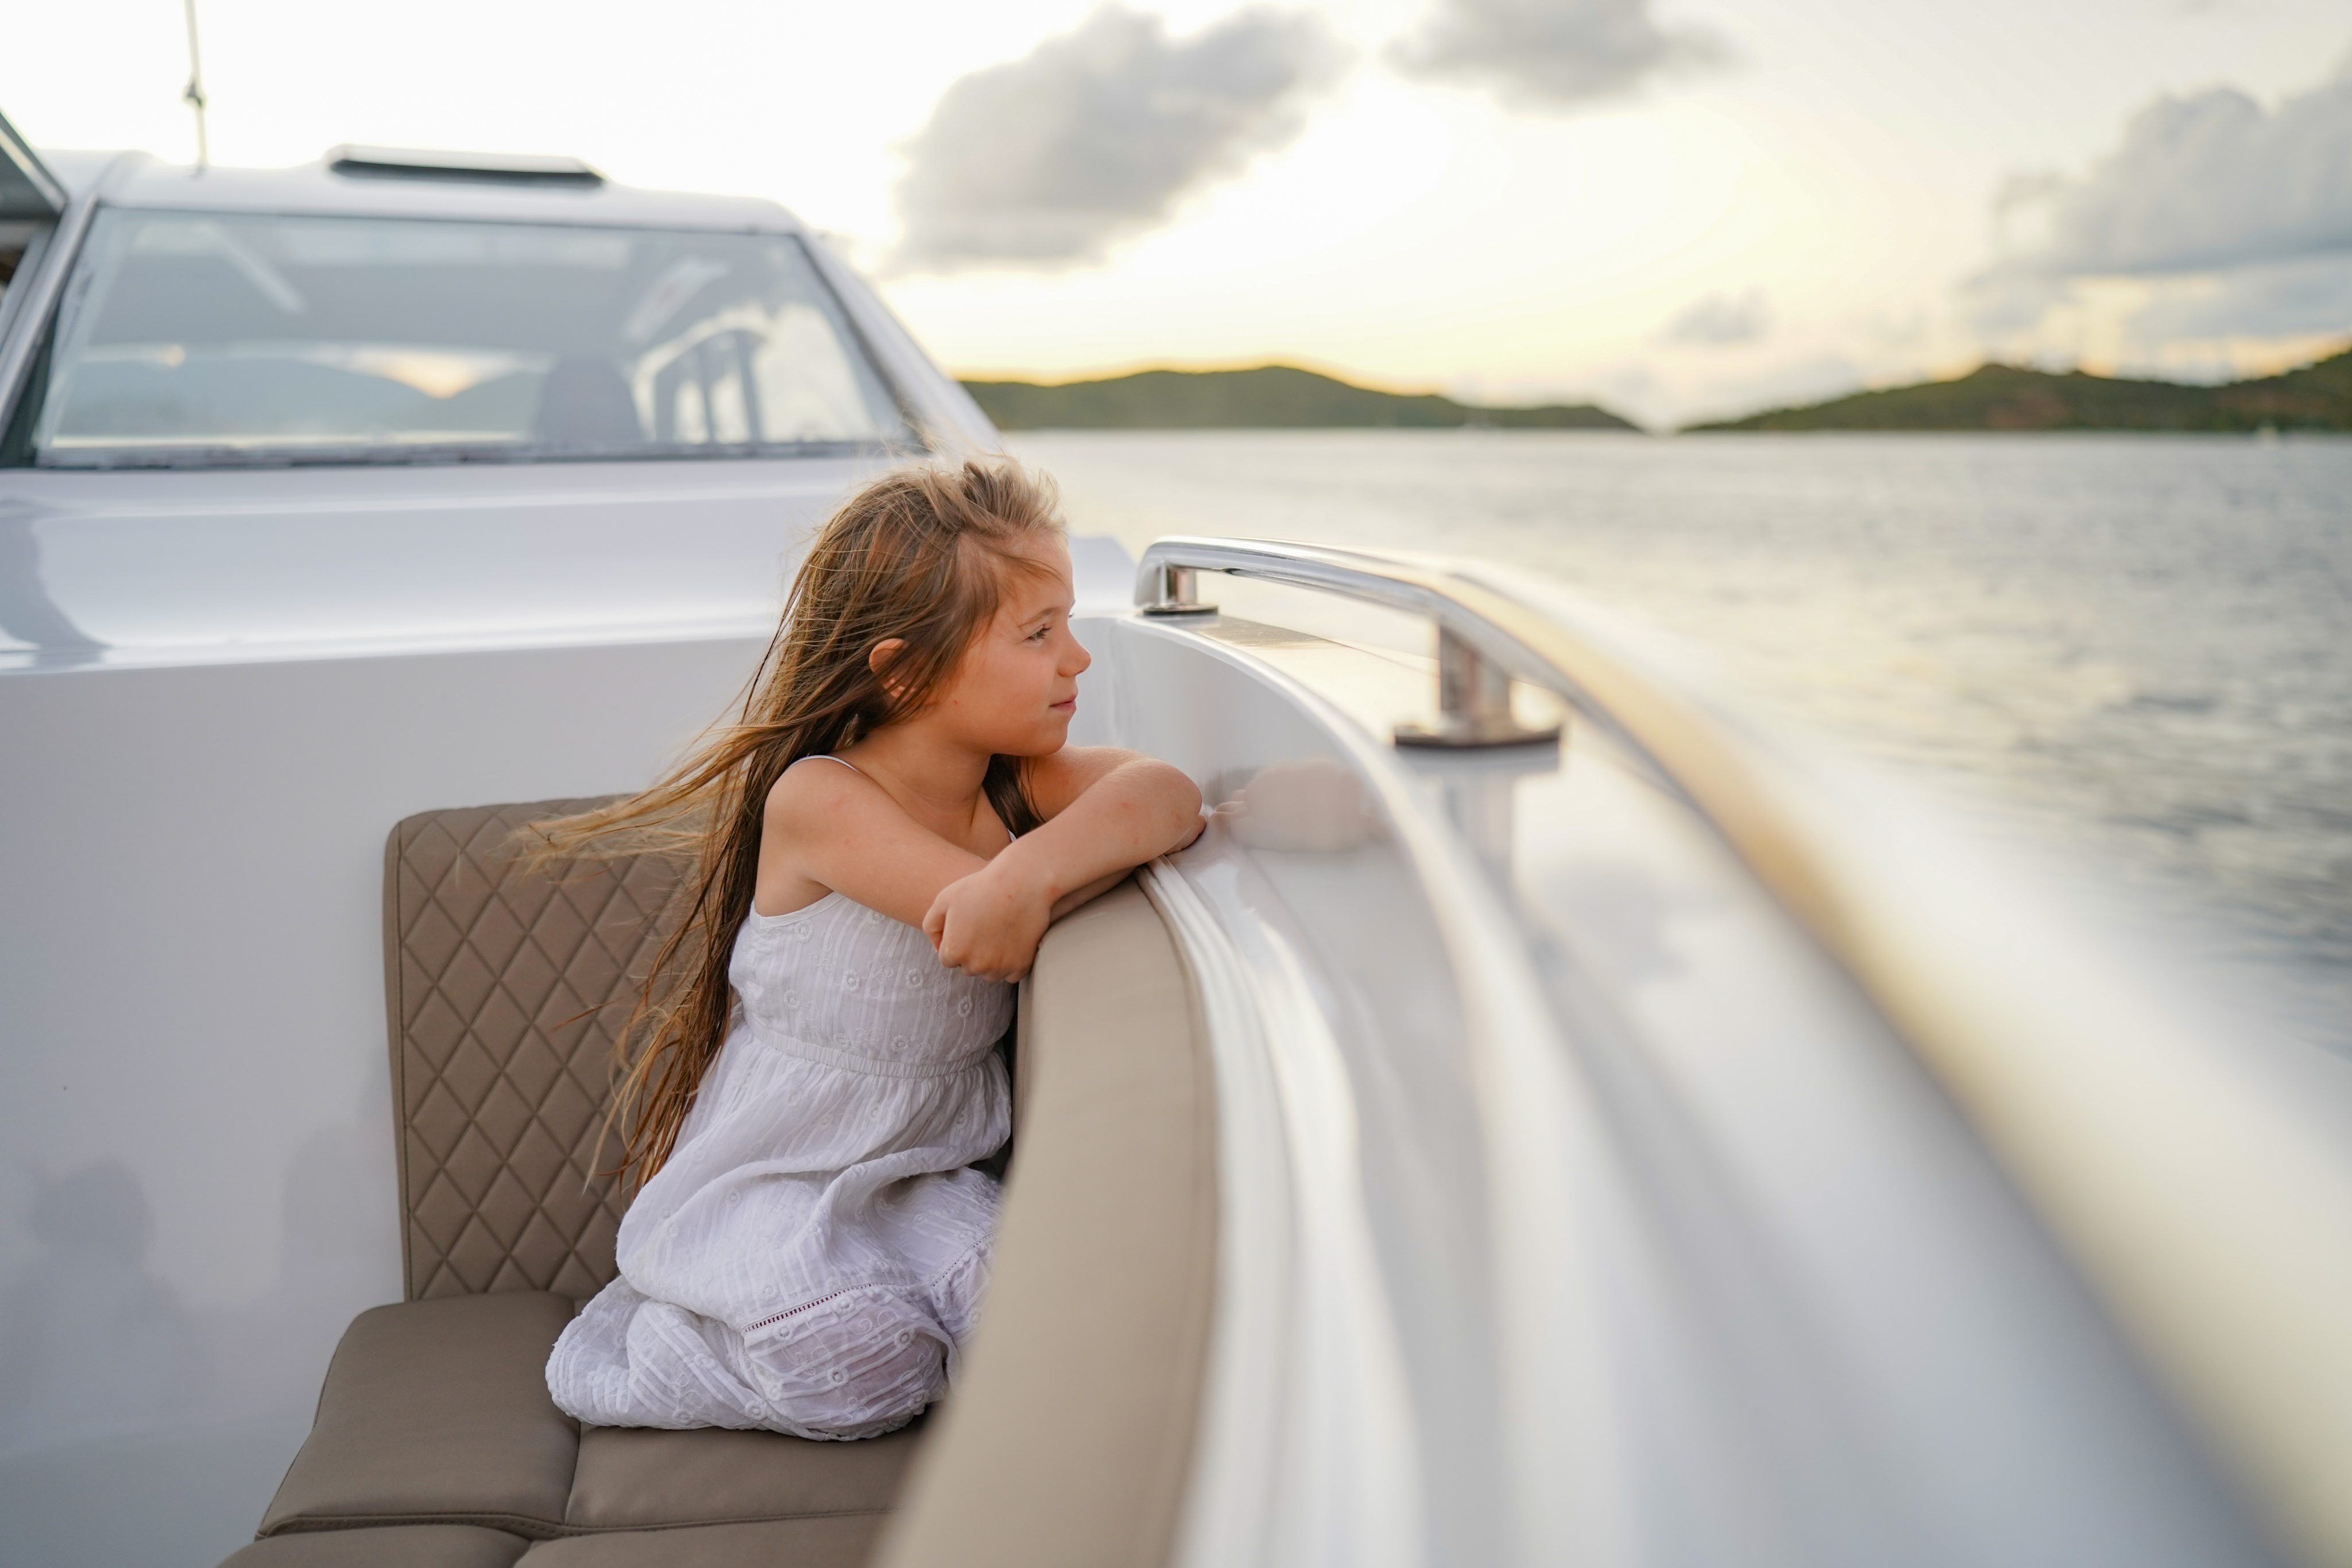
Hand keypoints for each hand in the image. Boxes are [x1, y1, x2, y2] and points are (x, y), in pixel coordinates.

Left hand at [921, 859, 1051, 982]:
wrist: (1021, 882)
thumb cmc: (981, 887)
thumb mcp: (944, 900)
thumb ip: (932, 927)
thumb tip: (938, 949)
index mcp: (954, 951)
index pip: (948, 958)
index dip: (957, 940)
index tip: (969, 924)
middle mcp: (976, 965)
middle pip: (969, 967)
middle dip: (973, 952)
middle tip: (985, 926)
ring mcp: (1000, 968)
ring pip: (990, 974)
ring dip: (991, 961)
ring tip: (999, 933)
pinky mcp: (1021, 966)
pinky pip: (1011, 975)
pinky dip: (1011, 963)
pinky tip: (1012, 941)